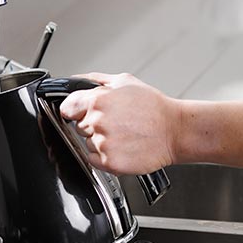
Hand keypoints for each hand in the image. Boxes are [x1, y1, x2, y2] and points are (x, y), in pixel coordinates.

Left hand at [59, 72, 180, 174]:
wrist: (175, 131)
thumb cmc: (154, 107)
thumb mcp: (124, 81)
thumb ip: (95, 80)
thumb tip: (76, 81)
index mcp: (97, 101)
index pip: (67, 108)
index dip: (75, 109)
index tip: (82, 112)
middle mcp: (97, 122)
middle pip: (79, 126)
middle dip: (92, 124)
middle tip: (116, 122)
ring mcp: (102, 144)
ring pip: (87, 143)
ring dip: (100, 140)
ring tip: (123, 134)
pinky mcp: (109, 162)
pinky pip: (94, 160)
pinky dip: (104, 155)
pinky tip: (122, 146)